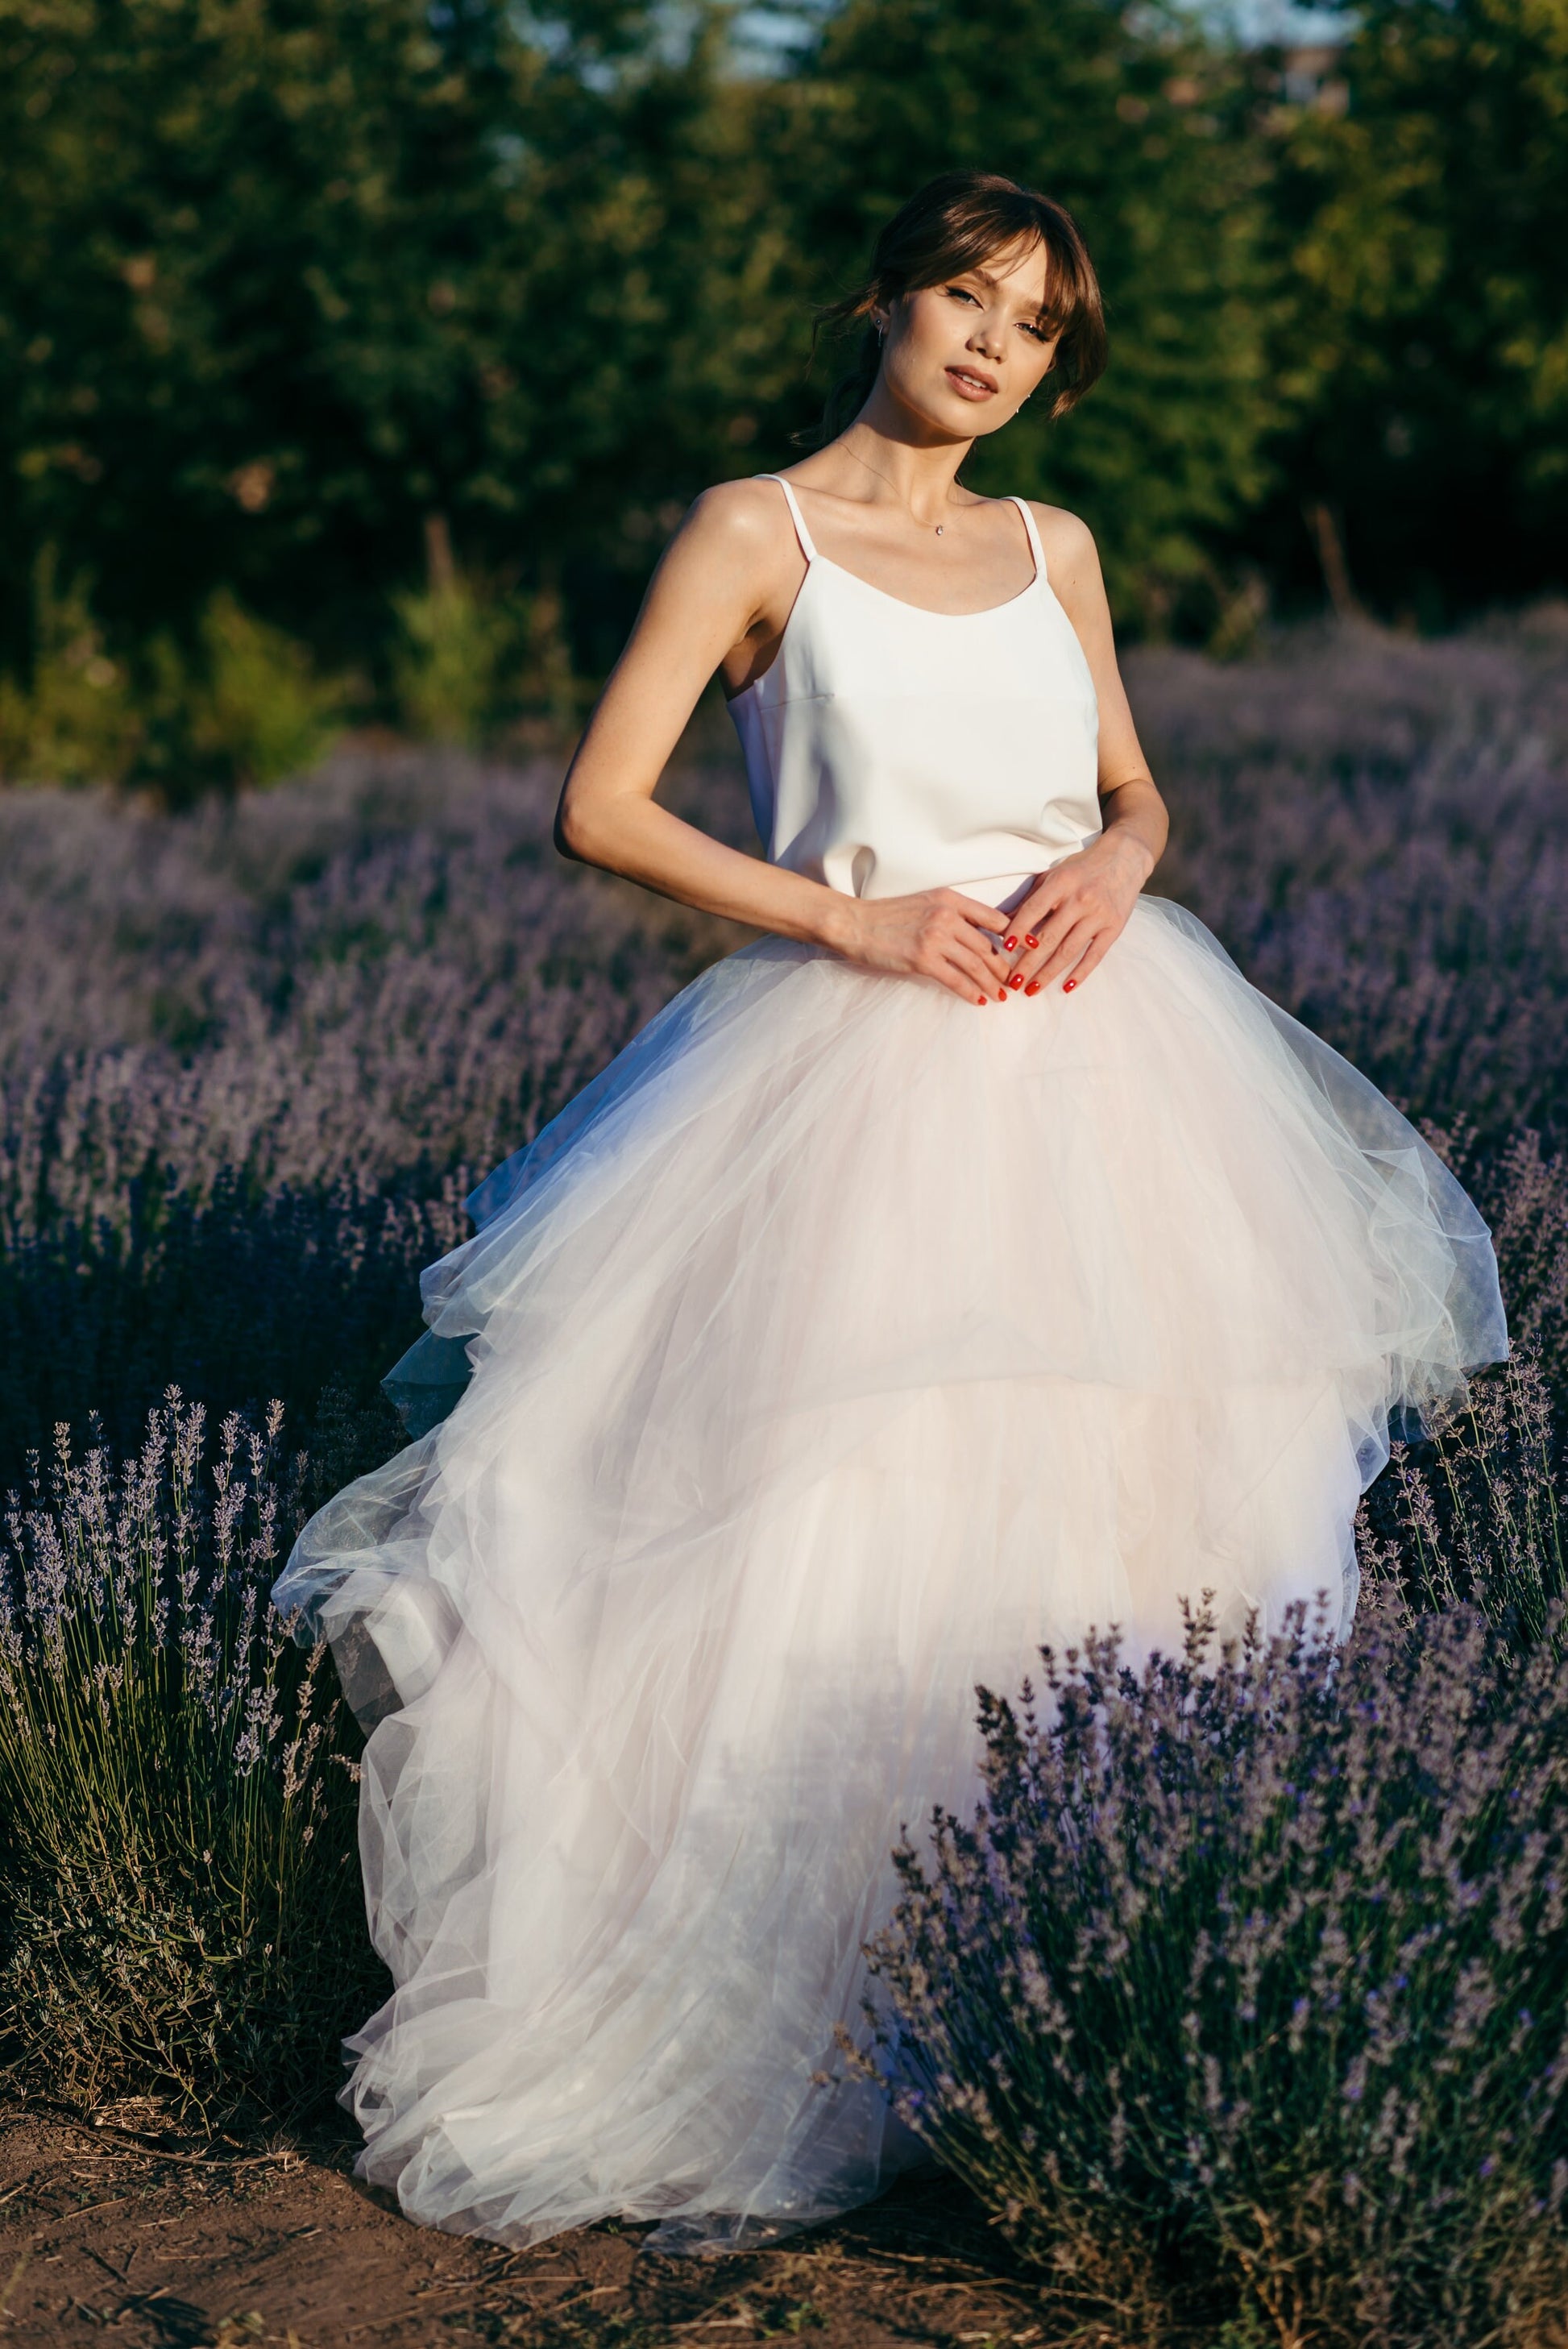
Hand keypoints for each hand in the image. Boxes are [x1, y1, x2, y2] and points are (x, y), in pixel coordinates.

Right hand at [833, 887, 1010, 1006]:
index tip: (1022, 952)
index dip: (1012, 938)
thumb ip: (950, 914)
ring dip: (991, 984)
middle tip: (1011, 981)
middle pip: (987, 946)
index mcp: (949, 899)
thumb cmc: (887, 915)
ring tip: (1000, 996)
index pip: (993, 918)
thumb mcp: (924, 903)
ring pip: (975, 965)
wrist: (854, 923)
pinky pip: (955, 979)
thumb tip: (976, 935)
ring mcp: (935, 938)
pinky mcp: (922, 959)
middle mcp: (946, 916)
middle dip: (1002, 968)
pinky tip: (978, 1000)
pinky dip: (970, 992)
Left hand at [996, 831, 1152, 998]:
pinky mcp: (1114, 927)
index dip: (1018, 930)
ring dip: (1048, 973)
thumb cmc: (1082, 868)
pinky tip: (1066, 988)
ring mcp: (1098, 914)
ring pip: (1068, 950)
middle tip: (1012, 982)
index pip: (1033, 910)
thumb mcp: (1054, 876)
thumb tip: (1001, 921)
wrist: (1125, 859)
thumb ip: (1030, 899)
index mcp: (1061, 883)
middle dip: (1028, 963)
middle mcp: (1079, 899)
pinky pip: (1095, 955)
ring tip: (1031, 990)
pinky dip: (1080, 973)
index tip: (1004, 950)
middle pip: (1048, 937)